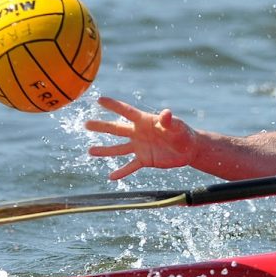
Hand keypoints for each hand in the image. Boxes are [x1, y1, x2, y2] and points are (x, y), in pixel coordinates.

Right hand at [85, 96, 199, 179]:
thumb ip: (170, 121)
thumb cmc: (183, 133)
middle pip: (117, 129)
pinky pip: (130, 166)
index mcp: (145, 121)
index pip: (127, 111)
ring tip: (90, 151)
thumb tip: (166, 113)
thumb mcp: (178, 126)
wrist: (189, 149)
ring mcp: (140, 147)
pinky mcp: (144, 160)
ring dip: (105, 150)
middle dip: (102, 126)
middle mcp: (138, 133)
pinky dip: (121, 172)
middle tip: (86, 124)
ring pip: (119, 148)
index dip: (114, 106)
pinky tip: (111, 177)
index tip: (99, 100)